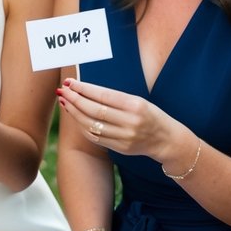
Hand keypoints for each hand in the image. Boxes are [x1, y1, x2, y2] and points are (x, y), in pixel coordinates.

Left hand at [59, 78, 177, 161]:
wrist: (167, 140)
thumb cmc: (150, 114)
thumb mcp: (138, 100)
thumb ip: (113, 97)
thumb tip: (84, 89)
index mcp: (135, 105)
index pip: (103, 96)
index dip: (83, 89)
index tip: (70, 83)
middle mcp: (130, 122)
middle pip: (94, 110)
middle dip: (75, 99)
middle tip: (63, 91)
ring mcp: (125, 137)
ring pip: (91, 125)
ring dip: (74, 113)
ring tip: (65, 102)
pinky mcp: (121, 148)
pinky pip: (95, 137)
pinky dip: (82, 126)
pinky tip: (76, 116)